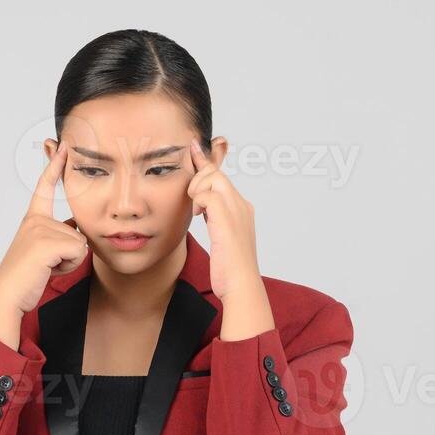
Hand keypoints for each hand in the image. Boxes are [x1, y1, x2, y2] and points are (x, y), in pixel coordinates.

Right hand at [0, 140, 90, 342]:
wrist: (8, 295)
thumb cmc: (25, 278)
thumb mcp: (43, 252)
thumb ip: (58, 238)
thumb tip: (79, 234)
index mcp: (32, 220)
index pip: (44, 188)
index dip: (54, 166)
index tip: (61, 146)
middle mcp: (35, 220)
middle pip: (76, 231)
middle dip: (70, 253)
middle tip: (46, 265)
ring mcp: (40, 229)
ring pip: (79, 243)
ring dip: (69, 262)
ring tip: (46, 268)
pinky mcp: (46, 241)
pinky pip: (78, 250)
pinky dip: (69, 266)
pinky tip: (48, 270)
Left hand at [187, 138, 259, 300]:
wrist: (241, 286)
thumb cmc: (231, 269)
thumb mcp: (222, 238)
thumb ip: (216, 219)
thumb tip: (204, 210)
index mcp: (242, 209)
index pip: (222, 177)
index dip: (206, 162)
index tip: (193, 149)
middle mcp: (242, 205)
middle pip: (216, 173)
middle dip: (198, 179)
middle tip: (192, 200)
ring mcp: (236, 210)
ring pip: (212, 179)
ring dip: (197, 191)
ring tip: (196, 211)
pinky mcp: (227, 218)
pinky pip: (207, 194)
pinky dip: (198, 201)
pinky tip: (199, 216)